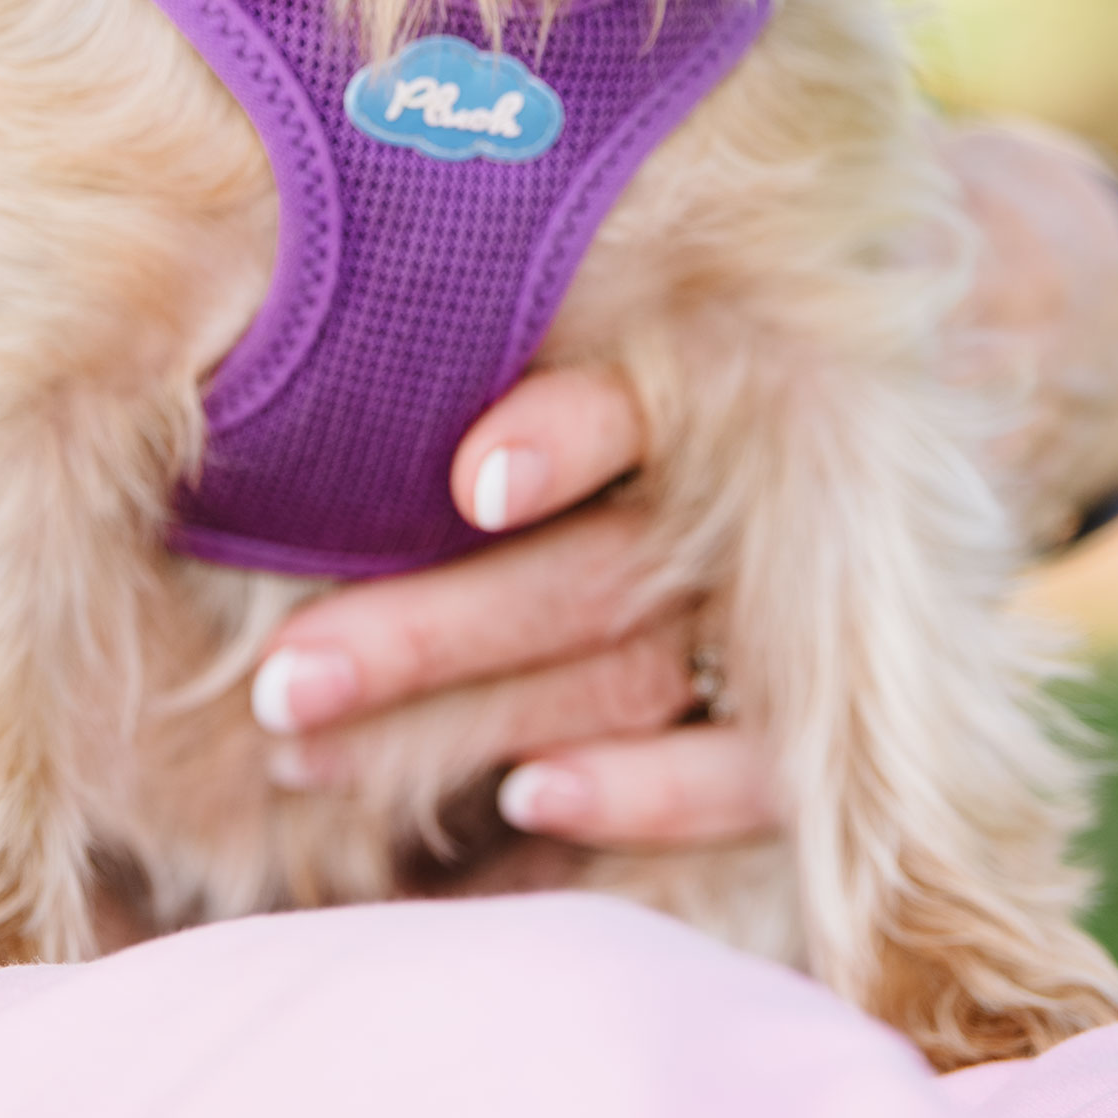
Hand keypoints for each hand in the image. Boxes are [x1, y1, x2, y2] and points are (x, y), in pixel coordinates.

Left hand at [249, 123, 1117, 849]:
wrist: (869, 415)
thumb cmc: (616, 357)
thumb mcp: (567, 322)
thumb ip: (455, 326)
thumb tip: (248, 316)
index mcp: (695, 367)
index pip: (646, 402)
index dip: (569, 435)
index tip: (475, 479)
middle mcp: (750, 481)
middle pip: (607, 569)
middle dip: (432, 631)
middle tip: (278, 686)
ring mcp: (797, 601)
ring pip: (641, 670)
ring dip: (477, 719)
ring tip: (312, 757)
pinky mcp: (830, 714)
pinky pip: (753, 776)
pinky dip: (642, 794)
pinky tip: (526, 800)